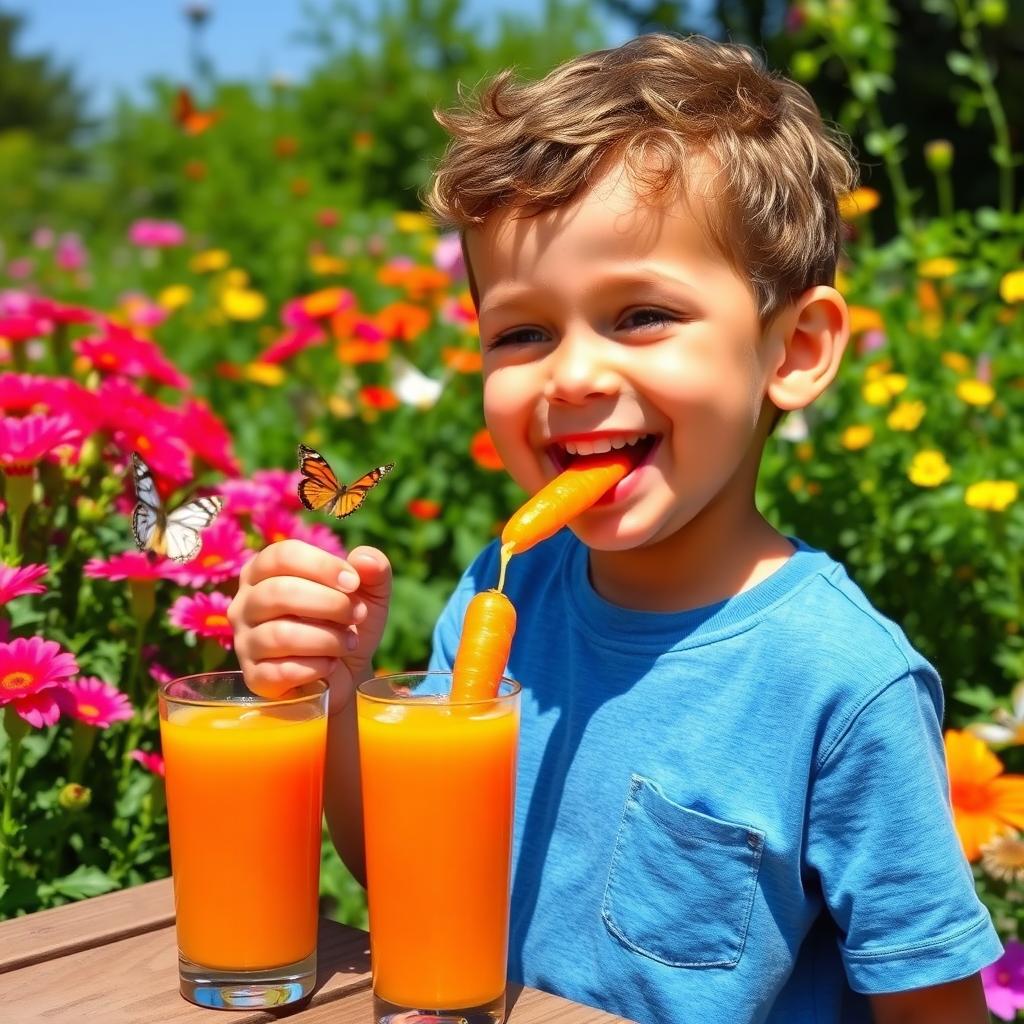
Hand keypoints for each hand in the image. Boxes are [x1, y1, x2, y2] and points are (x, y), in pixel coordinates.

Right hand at [228, 540, 391, 711]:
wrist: (347, 671)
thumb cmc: (348, 622)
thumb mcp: (370, 592)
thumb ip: (373, 568)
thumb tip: (364, 559)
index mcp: (265, 571)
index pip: (283, 555)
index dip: (322, 566)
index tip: (354, 583)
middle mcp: (246, 603)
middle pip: (279, 592)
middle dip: (330, 603)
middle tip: (357, 615)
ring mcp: (245, 642)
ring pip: (281, 634)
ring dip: (327, 638)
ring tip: (350, 642)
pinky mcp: (254, 677)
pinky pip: (280, 671)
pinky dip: (315, 667)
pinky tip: (331, 665)